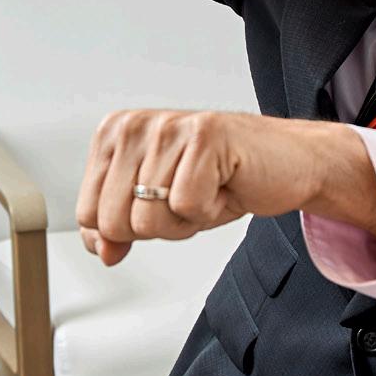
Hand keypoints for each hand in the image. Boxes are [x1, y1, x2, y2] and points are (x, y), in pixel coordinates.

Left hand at [76, 109, 375, 265]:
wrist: (286, 163)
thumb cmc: (221, 178)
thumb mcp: (157, 207)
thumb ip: (117, 228)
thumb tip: (101, 249)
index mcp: (113, 135)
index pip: (89, 213)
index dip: (127, 230)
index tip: (161, 204)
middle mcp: (135, 125)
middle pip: (115, 221)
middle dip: (158, 227)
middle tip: (188, 199)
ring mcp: (168, 127)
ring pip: (149, 219)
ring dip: (186, 221)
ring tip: (207, 190)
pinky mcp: (204, 137)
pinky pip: (187, 207)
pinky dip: (211, 211)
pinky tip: (224, 185)